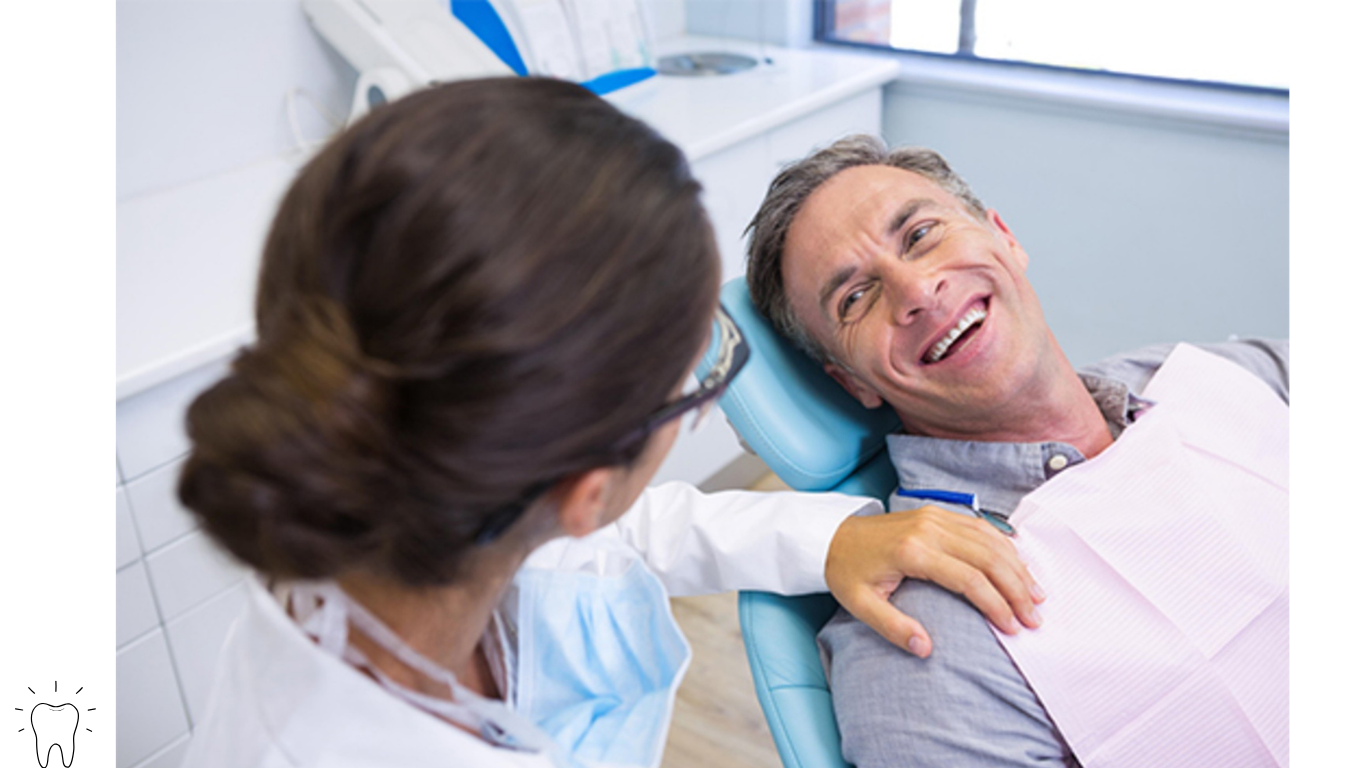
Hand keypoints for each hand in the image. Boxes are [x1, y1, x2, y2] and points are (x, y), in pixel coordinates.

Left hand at [825, 505, 1045, 657]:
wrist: (832, 535)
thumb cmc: (847, 572)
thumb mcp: (860, 605)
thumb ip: (893, 627)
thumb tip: (925, 649)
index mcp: (911, 552)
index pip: (968, 579)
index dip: (996, 604)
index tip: (1013, 628)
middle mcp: (929, 529)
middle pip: (987, 558)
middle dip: (1016, 589)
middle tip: (1035, 617)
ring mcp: (936, 517)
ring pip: (989, 540)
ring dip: (1017, 567)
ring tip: (1037, 595)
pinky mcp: (938, 513)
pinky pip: (981, 526)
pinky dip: (1005, 545)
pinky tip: (1020, 565)